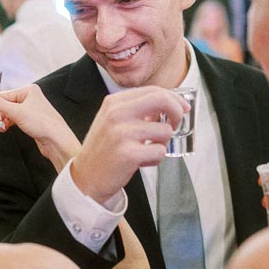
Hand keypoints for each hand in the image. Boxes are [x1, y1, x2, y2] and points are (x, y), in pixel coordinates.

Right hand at [0, 84, 80, 168]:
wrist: (57, 140)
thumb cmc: (43, 124)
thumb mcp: (16, 112)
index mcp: (29, 90)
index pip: (4, 95)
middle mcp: (31, 97)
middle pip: (6, 103)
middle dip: (0, 114)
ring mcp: (32, 109)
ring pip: (10, 112)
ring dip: (4, 120)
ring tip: (2, 127)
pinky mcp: (32, 120)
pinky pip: (15, 119)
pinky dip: (9, 124)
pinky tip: (6, 129)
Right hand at [69, 87, 189, 204]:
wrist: (86, 178)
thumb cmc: (104, 150)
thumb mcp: (113, 121)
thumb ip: (137, 109)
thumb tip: (170, 104)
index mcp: (114, 102)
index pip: (153, 90)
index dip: (173, 98)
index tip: (182, 108)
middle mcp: (117, 114)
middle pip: (162, 100)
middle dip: (177, 112)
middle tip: (175, 125)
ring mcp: (122, 133)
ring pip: (165, 131)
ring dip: (162, 143)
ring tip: (146, 150)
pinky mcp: (128, 153)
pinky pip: (160, 151)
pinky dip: (155, 159)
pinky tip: (141, 162)